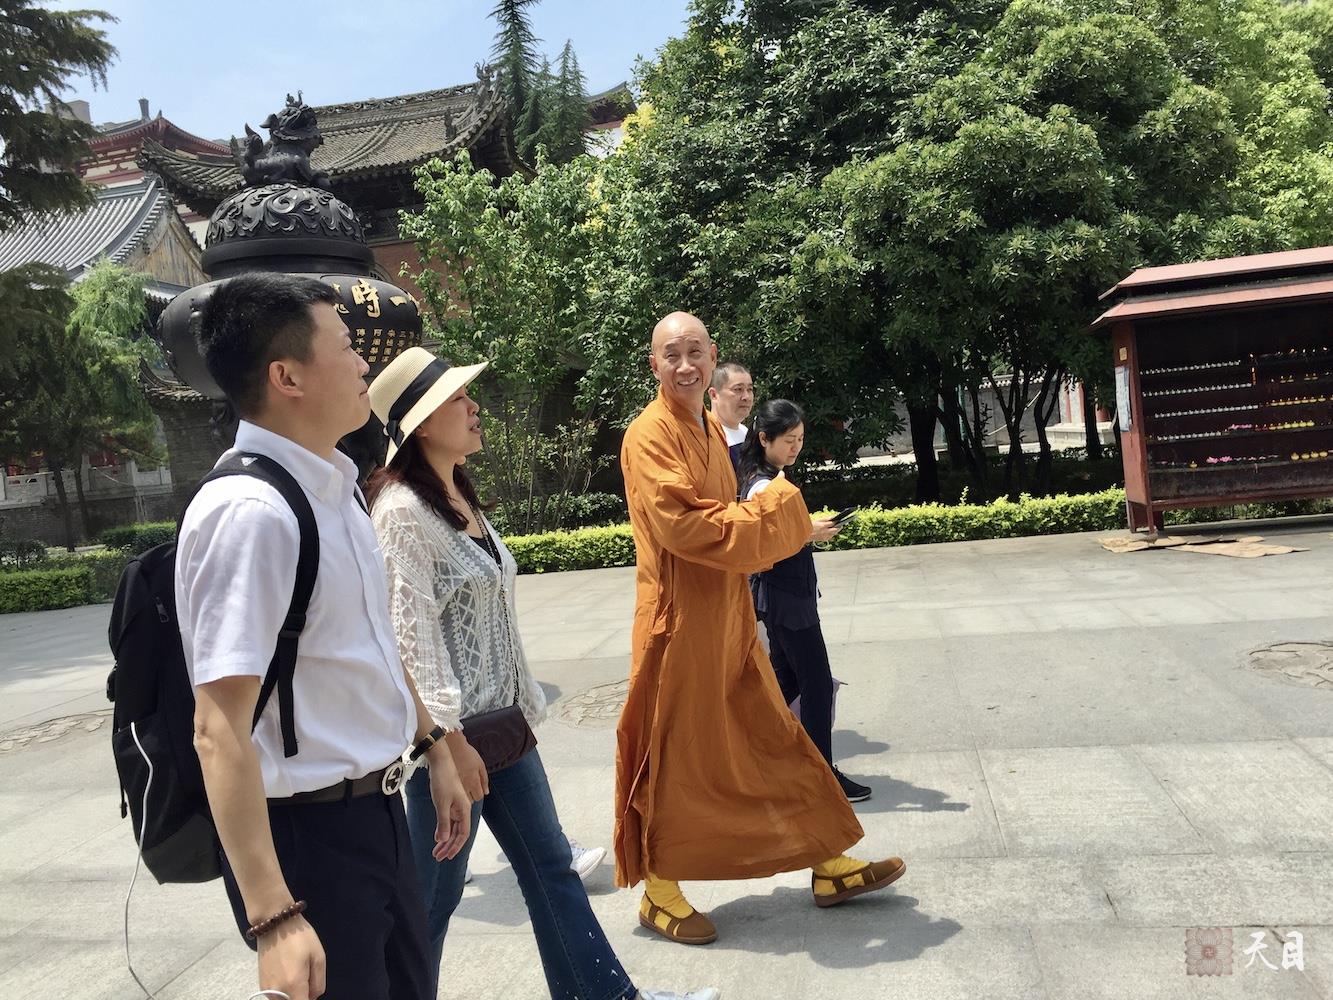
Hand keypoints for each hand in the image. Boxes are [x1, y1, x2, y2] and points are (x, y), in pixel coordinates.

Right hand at [256, 914, 324, 999]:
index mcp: (293, 985)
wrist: (275, 924)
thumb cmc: (300, 937)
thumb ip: (318, 983)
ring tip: (297, 972)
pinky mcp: (261, 984)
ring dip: (293, 994)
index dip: (310, 999)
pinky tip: (288, 972)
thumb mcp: (318, 957)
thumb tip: (313, 997)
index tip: (312, 988)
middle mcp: (277, 991)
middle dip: (303, 996)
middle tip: (308, 976)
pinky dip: (284, 991)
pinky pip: (276, 996)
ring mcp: (267, 989)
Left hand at [426, 744, 471, 860]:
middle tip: (438, 858)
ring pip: (453, 829)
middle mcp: (462, 810)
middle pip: (458, 833)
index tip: (447, 856)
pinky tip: (437, 838)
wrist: (440, 763)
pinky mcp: (449, 804)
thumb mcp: (441, 803)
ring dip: (445, 841)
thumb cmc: (442, 781)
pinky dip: (443, 831)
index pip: (463, 834)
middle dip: (449, 847)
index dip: (456, 846)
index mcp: (464, 809)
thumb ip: (443, 822)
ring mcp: (456, 807)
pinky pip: (448, 822)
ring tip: (436, 852)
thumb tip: (443, 840)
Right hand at [448, 734, 488, 802]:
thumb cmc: (467, 753)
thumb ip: (484, 780)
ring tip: (460, 787)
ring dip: (460, 796)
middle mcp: (463, 787)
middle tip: (468, 788)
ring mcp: (453, 786)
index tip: (476, 789)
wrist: (451, 744)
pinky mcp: (444, 784)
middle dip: (470, 796)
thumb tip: (486, 792)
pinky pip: (449, 795)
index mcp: (473, 782)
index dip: (478, 793)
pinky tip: (452, 786)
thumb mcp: (480, 764)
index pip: (479, 797)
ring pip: (458, 799)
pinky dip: (452, 793)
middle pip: (469, 800)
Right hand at [810, 516, 840, 543]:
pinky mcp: (824, 539)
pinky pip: (830, 537)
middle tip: (840, 525)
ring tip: (836, 528)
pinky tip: (830, 532)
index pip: (833, 523)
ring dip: (836, 531)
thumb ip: (826, 519)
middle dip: (839, 527)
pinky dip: (831, 534)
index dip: (837, 522)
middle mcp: (825, 531)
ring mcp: (825, 536)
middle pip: (835, 530)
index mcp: (823, 526)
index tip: (838, 520)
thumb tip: (832, 517)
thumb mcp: (817, 520)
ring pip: (834, 534)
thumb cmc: (810, 527)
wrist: (805, 534)